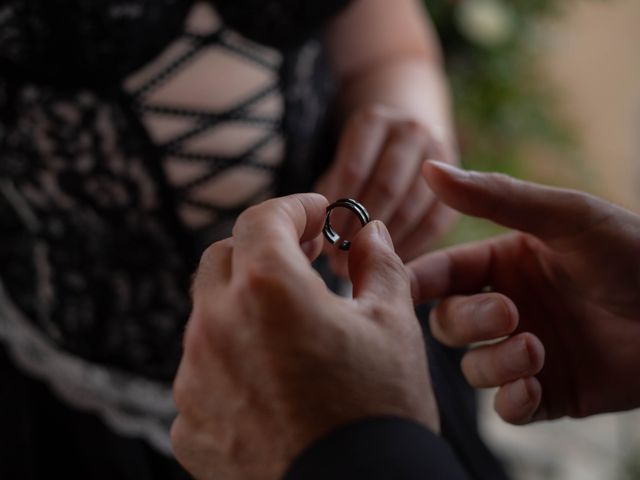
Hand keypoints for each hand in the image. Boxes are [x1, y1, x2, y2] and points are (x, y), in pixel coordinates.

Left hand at [171, 193, 437, 479]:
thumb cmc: (380, 411)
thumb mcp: (393, 324)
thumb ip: (378, 264)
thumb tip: (370, 234)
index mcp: (266, 289)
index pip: (262, 218)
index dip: (292, 208)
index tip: (316, 213)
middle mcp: (216, 326)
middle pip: (224, 259)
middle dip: (261, 248)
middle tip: (301, 258)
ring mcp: (194, 378)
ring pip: (208, 316)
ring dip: (243, 306)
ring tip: (289, 326)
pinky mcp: (190, 424)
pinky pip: (203, 372)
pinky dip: (231, 361)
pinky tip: (268, 380)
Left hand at [315, 105, 455, 276]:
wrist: (406, 137)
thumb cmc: (362, 161)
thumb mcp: (340, 166)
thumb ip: (333, 196)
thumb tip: (325, 244)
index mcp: (372, 121)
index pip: (353, 170)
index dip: (340, 211)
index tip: (326, 243)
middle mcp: (409, 129)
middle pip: (386, 187)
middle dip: (362, 231)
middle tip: (341, 264)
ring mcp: (439, 151)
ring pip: (412, 206)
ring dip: (385, 244)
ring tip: (362, 270)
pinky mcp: (460, 180)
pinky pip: (436, 221)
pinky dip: (413, 246)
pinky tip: (392, 266)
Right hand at [409, 161, 639, 424]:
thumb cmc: (634, 254)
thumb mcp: (565, 217)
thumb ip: (495, 196)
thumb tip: (430, 168)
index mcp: (502, 264)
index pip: (440, 273)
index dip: (415, 280)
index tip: (400, 287)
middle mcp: (507, 307)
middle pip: (449, 323)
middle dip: (468, 320)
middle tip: (508, 313)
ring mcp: (526, 351)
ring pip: (473, 367)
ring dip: (494, 362)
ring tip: (536, 349)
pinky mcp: (551, 393)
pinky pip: (508, 407)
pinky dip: (512, 400)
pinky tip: (533, 386)